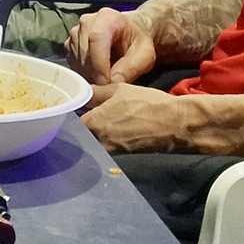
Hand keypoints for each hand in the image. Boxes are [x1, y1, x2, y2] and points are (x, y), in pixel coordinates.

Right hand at [67, 8, 156, 85]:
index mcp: (107, 17)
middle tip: (110, 88)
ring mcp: (75, 33)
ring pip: (78, 61)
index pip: (96, 38)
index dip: (99, 63)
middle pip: (85, 52)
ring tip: (107, 80)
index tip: (107, 83)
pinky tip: (98, 76)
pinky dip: (84, 75)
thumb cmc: (138, 41)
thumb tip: (113, 82)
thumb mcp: (145, 55)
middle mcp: (86, 22)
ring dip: (90, 76)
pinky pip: (73, 65)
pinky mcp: (69, 45)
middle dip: (96, 75)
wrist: (130, 33)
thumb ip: (132, 67)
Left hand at [79, 82, 195, 152]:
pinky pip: (106, 145)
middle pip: (80, 134)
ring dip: (92, 131)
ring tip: (96, 117)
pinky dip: (105, 137)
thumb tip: (82, 93)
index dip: (68, 115)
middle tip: (80, 112)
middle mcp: (98, 140)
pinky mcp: (122, 154)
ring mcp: (110, 149)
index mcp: (94, 123)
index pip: (70, 122)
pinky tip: (111, 126)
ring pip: (93, 140)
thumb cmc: (146, 103)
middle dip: (79, 124)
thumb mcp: (118, 89)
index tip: (68, 108)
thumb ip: (96, 92)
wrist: (175, 124)